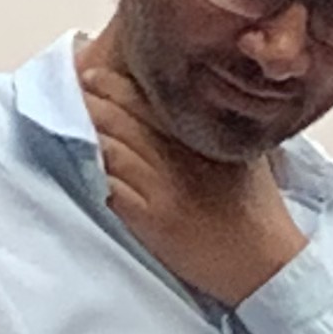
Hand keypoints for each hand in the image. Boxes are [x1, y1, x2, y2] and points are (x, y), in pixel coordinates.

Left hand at [78, 52, 304, 309]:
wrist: (265, 260)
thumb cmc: (259, 208)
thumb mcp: (249, 153)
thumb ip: (226, 125)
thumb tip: (208, 104)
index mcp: (201, 135)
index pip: (150, 99)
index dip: (116, 84)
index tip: (94, 73)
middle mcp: (178, 155)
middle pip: (122, 118)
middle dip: (93, 102)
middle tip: (73, 91)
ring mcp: (163, 186)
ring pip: (111, 148)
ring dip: (87, 133)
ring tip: (67, 121)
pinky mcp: (153, 218)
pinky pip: (111, 189)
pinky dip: (95, 174)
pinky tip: (82, 164)